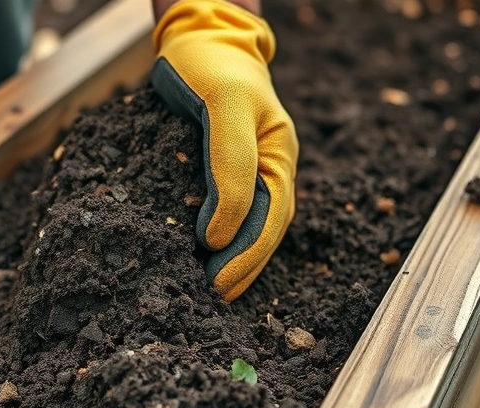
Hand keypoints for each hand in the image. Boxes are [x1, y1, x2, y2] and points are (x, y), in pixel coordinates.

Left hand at [151, 0, 297, 300]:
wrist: (201, 37)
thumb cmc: (212, 65)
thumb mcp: (223, 107)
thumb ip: (229, 166)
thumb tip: (218, 234)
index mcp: (278, 155)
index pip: (270, 217)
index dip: (247, 254)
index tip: (218, 283)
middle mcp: (269, 167)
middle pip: (264, 230)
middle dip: (241, 268)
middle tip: (212, 299)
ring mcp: (249, 169)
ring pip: (250, 226)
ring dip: (233, 261)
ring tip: (211, 291)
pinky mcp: (224, 170)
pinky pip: (228, 212)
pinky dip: (219, 241)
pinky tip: (201, 259)